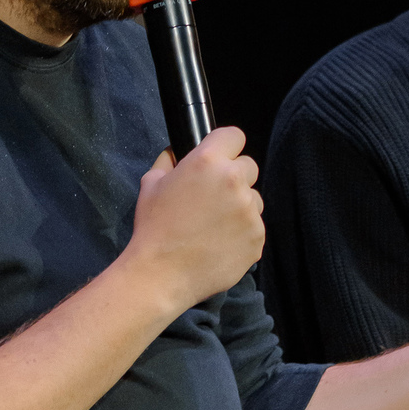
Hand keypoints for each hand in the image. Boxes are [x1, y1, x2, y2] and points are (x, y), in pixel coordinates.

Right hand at [126, 127, 264, 310]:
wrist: (161, 274)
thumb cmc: (153, 227)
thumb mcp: (151, 183)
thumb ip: (169, 160)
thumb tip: (178, 151)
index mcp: (208, 161)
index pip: (234, 135)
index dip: (226, 145)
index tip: (220, 157)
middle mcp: (234, 181)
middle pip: (248, 167)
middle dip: (234, 177)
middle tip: (213, 197)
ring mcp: (249, 211)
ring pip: (254, 199)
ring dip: (240, 206)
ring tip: (215, 225)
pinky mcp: (257, 237)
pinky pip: (255, 227)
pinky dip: (242, 233)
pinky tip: (220, 243)